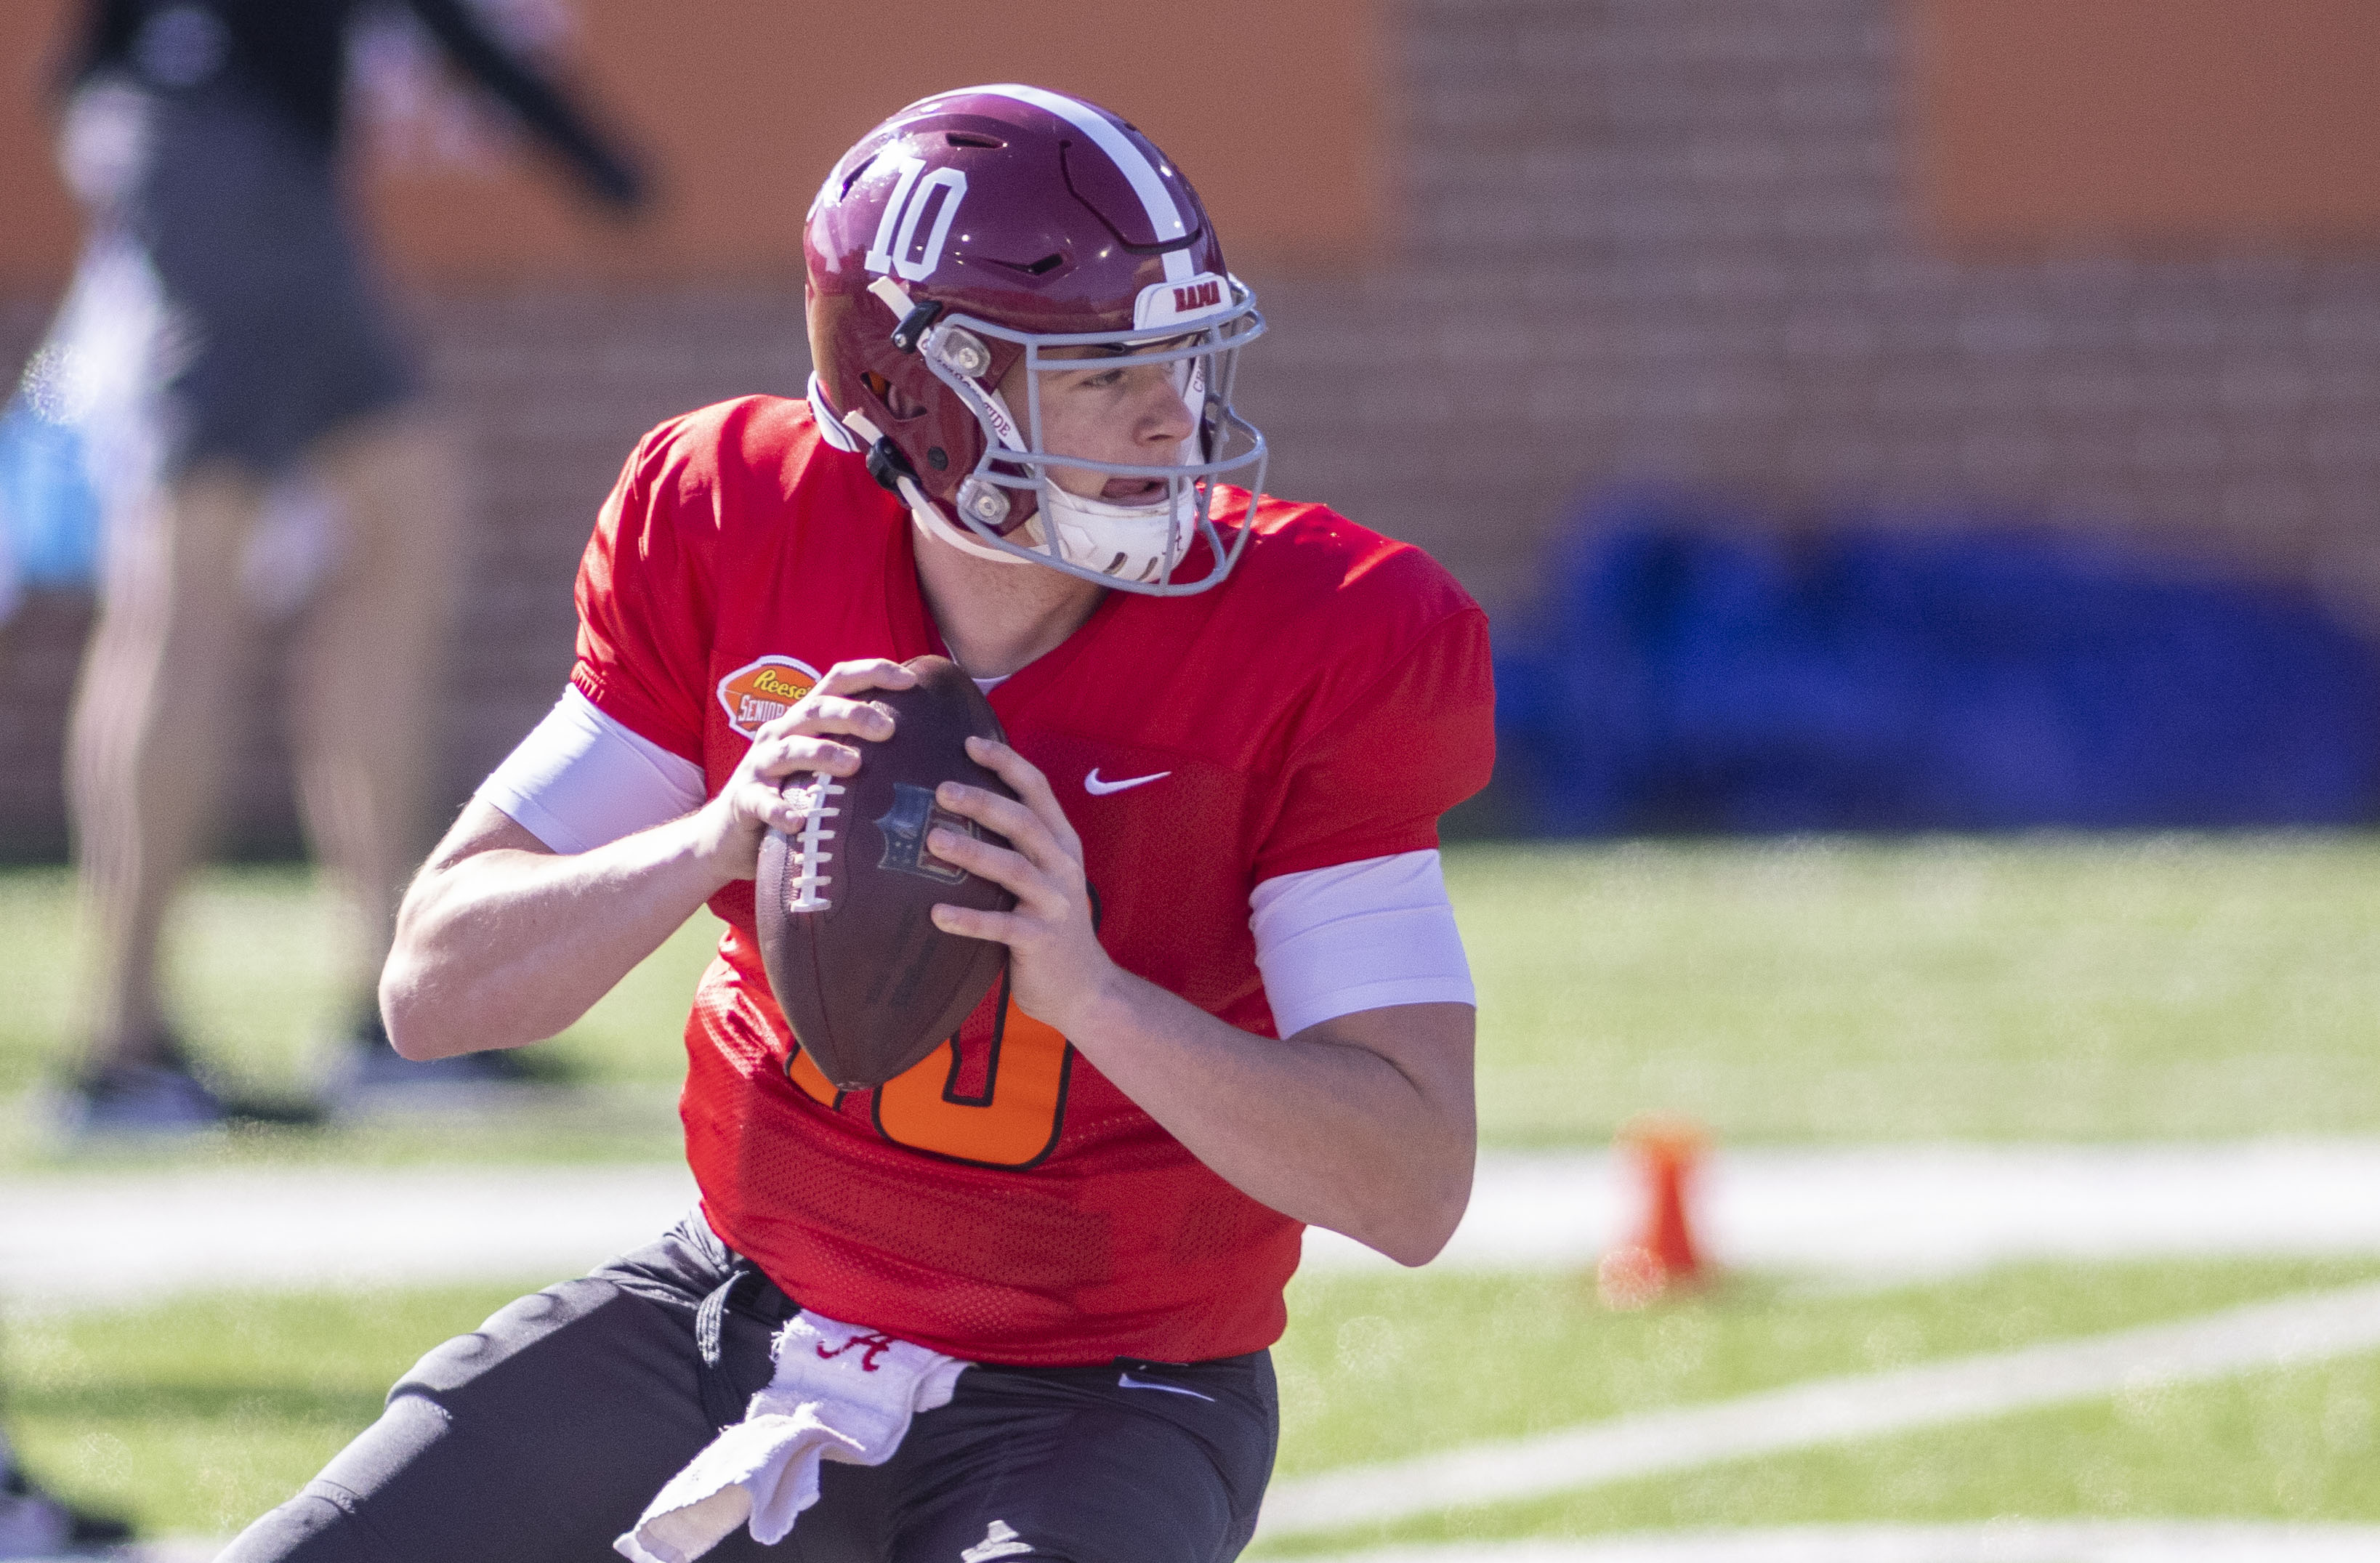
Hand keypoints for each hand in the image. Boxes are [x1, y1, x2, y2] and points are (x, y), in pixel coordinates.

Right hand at [691, 659, 914, 883]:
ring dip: (822, 754)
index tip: (911, 681)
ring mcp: (760, 765)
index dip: (872, 673)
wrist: (730, 836)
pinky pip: (761, 802)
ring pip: (790, 749)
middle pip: (817, 709)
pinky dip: (780, 810)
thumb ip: (861, 749)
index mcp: (806, 719)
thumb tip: (927, 745)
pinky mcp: (745, 800)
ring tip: (854, 765)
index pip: (838, 680)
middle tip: (889, 729)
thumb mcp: (825, 767)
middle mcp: (781, 733)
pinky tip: (798, 822)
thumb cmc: (794, 796)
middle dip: (853, 714)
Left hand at [926, 735, 1120, 1035]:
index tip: (969, 743)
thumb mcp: (1044, 875)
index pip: (1038, 790)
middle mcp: (1062, 866)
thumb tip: (959, 806)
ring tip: (933, 842)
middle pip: (1023, 822)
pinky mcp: (1039, 939)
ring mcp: (1054, 903)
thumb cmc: (1048, 922)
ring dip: (971, 852)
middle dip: (982, 801)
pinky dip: (968, 918)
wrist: (1083, 987)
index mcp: (1062, 843)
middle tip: (941, 791)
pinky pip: (1000, 925)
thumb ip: (1017, 844)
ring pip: (1013, 868)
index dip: (1006, 763)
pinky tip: (936, 914)